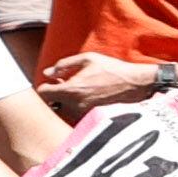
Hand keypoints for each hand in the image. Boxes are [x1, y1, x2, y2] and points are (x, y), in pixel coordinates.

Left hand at [37, 50, 159, 114]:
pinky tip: (86, 95)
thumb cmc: (111, 69)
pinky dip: (76, 105)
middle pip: (51, 103)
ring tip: (78, 89)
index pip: (43, 94)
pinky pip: (75, 113)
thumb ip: (63, 65)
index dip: (45, 86)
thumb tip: (47, 72)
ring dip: (65, 100)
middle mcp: (75, 104)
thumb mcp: (87, 59)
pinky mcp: (91, 117)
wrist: (133, 84)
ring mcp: (83, 113)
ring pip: (63, 109)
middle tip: (64, 83)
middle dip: (55, 93)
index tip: (52, 82)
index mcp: (72, 89)